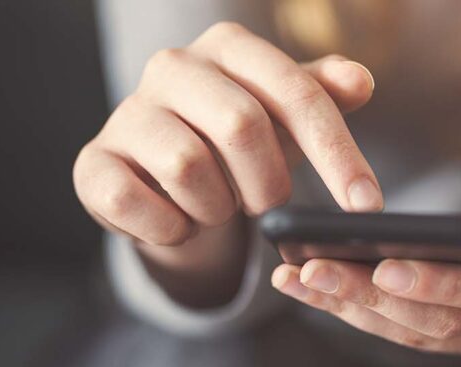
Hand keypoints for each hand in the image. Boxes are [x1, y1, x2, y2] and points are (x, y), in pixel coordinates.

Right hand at [73, 22, 382, 304]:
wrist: (164, 176)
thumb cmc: (239, 138)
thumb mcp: (288, 115)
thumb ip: (325, 95)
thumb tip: (360, 80)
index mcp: (229, 46)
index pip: (297, 95)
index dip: (338, 154)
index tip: (367, 206)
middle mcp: (172, 66)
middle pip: (242, 127)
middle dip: (269, 183)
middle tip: (266, 202)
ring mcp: (127, 113)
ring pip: (188, 167)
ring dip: (218, 206)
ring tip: (217, 203)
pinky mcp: (93, 163)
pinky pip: (136, 203)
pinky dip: (171, 227)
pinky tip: (178, 221)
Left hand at [271, 118, 460, 357]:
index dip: (443, 284)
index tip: (386, 267)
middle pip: (448, 321)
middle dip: (376, 300)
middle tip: (314, 272)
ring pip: (421, 333)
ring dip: (358, 311)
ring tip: (299, 280)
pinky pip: (411, 328)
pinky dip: (362, 310)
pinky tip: (316, 288)